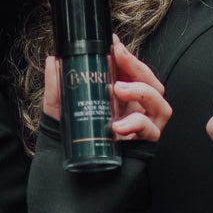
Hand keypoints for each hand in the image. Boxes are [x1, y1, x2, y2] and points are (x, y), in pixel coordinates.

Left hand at [40, 39, 170, 143]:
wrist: (70, 169)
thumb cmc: (72, 137)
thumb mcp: (60, 108)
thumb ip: (57, 86)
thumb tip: (53, 60)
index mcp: (122, 97)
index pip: (133, 72)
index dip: (128, 56)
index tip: (113, 43)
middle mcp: (136, 110)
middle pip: (151, 82)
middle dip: (136, 66)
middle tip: (117, 58)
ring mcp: (143, 126)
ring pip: (160, 103)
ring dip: (142, 91)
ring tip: (118, 89)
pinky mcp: (144, 144)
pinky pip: (151, 131)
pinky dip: (136, 124)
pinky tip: (118, 125)